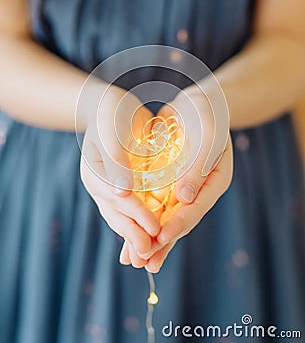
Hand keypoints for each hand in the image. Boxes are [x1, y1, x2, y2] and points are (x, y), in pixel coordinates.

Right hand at [80, 82, 160, 255]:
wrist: (110, 105)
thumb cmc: (109, 113)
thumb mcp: (111, 132)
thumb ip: (115, 162)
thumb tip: (121, 193)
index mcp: (95, 175)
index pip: (118, 200)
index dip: (136, 216)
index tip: (153, 230)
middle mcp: (103, 186)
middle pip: (119, 216)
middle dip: (135, 236)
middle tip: (151, 255)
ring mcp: (114, 187)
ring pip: (126, 216)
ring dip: (138, 235)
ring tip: (153, 255)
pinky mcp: (127, 184)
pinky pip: (136, 207)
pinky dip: (144, 221)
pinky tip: (157, 234)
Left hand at [120, 83, 232, 270]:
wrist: (193, 102)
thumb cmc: (205, 114)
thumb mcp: (206, 136)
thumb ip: (198, 168)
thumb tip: (185, 199)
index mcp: (215, 181)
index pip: (196, 208)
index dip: (178, 224)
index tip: (160, 237)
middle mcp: (199, 188)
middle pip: (180, 220)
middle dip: (161, 242)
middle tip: (144, 263)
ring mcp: (182, 186)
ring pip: (164, 216)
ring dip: (149, 237)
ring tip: (133, 260)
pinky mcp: (167, 181)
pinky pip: (154, 203)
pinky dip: (142, 217)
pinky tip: (128, 232)